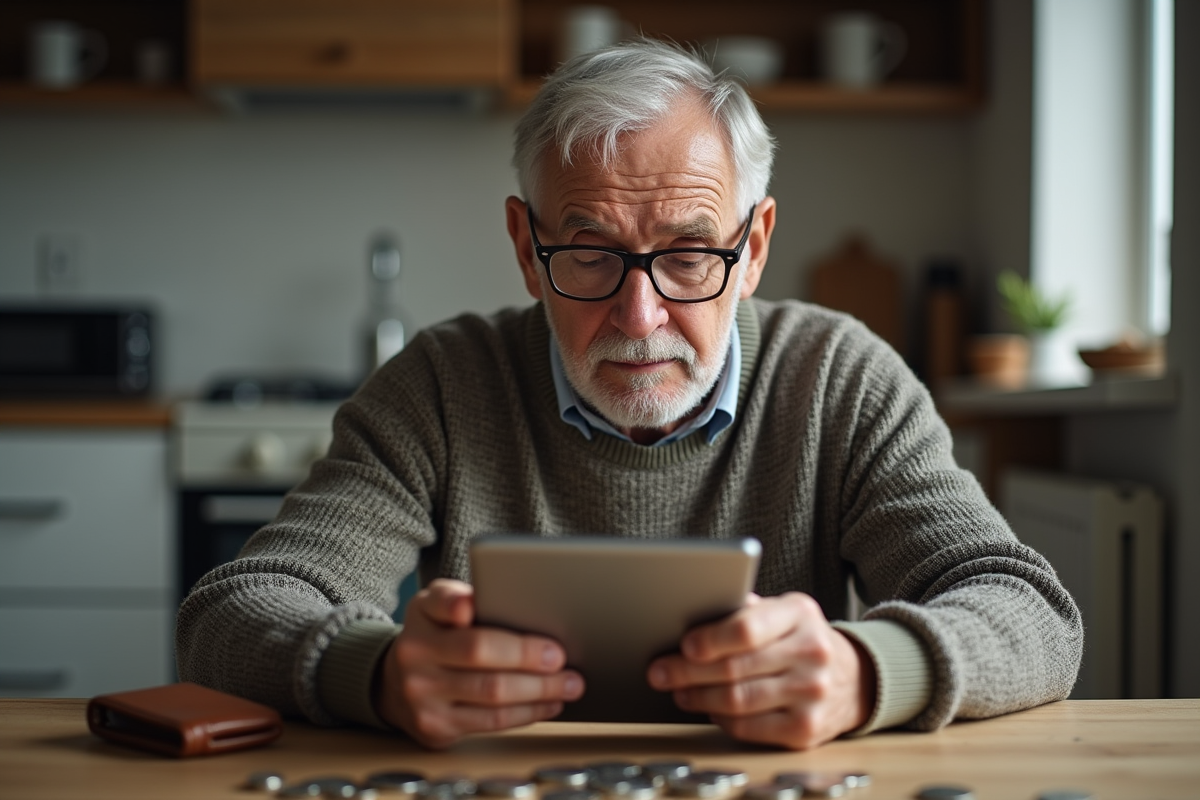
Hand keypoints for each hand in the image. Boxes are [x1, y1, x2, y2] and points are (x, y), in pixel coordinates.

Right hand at [374, 578, 583, 748]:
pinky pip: (491, 722)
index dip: (458, 605)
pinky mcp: (436, 729)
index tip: (476, 606)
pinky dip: (527, 713)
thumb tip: (477, 604)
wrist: (396, 684)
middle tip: (560, 657)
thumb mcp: (436, 605)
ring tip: (568, 684)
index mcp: (420, 617)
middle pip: (479, 654)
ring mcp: (422, 697)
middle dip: (527, 656)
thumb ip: (457, 597)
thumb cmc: (434, 636)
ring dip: (539, 690)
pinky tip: (548, 703)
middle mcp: (414, 657)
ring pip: (491, 694)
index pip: (443, 605)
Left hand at [646, 592, 874, 749]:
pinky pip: (748, 728)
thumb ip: (744, 610)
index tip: (683, 645)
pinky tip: (707, 708)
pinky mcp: (806, 730)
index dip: (710, 639)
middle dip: (687, 672)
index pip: (747, 627)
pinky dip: (720, 719)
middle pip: (735, 668)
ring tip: (678, 690)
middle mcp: (811, 653)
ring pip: (737, 701)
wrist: (853, 678)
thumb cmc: (799, 639)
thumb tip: (688, 613)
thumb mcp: (782, 611)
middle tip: (659, 672)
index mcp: (800, 613)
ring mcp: (812, 694)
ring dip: (698, 697)